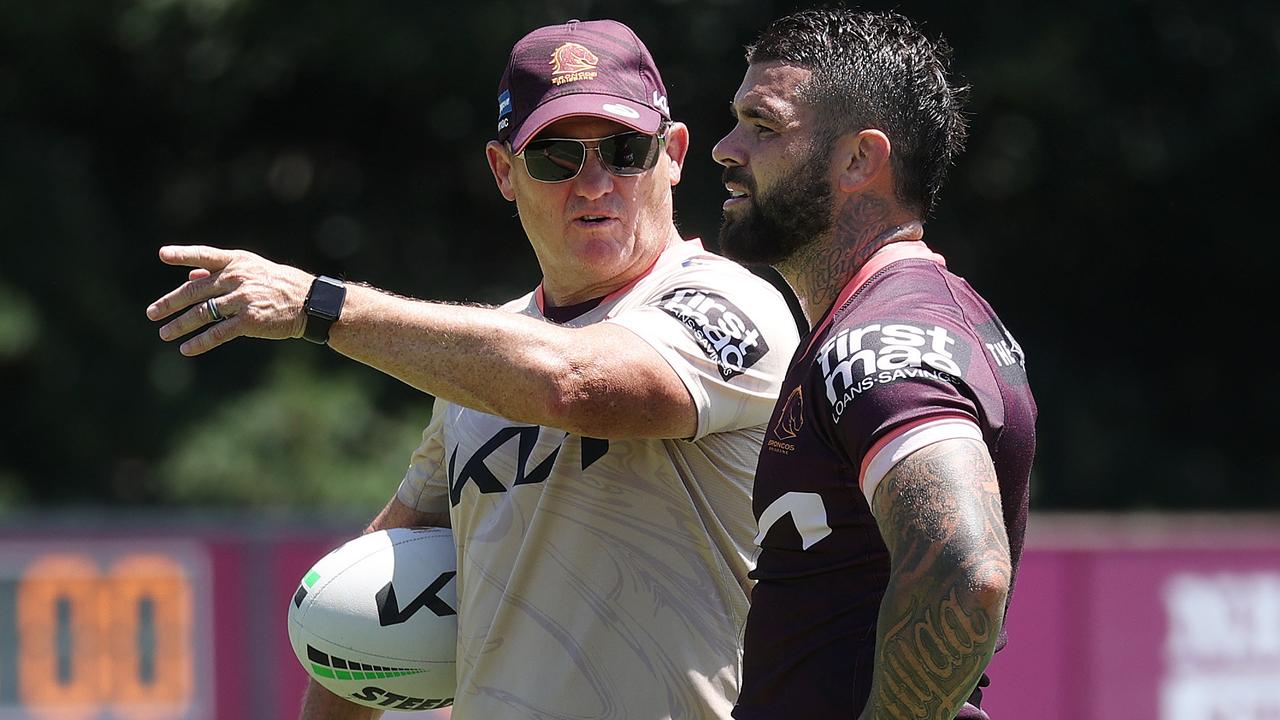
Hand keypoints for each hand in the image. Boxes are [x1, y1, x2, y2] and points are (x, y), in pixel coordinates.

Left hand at [146, 245, 315, 354]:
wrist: (308, 302)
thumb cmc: (278, 285)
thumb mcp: (251, 270)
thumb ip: (219, 272)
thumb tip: (189, 276)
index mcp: (236, 263)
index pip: (205, 255)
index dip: (183, 254)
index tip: (162, 255)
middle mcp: (237, 279)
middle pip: (195, 291)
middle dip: (170, 303)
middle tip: (152, 313)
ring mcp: (242, 300)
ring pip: (202, 314)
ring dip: (180, 325)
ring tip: (165, 333)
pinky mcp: (249, 321)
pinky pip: (218, 333)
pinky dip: (200, 342)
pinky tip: (186, 349)